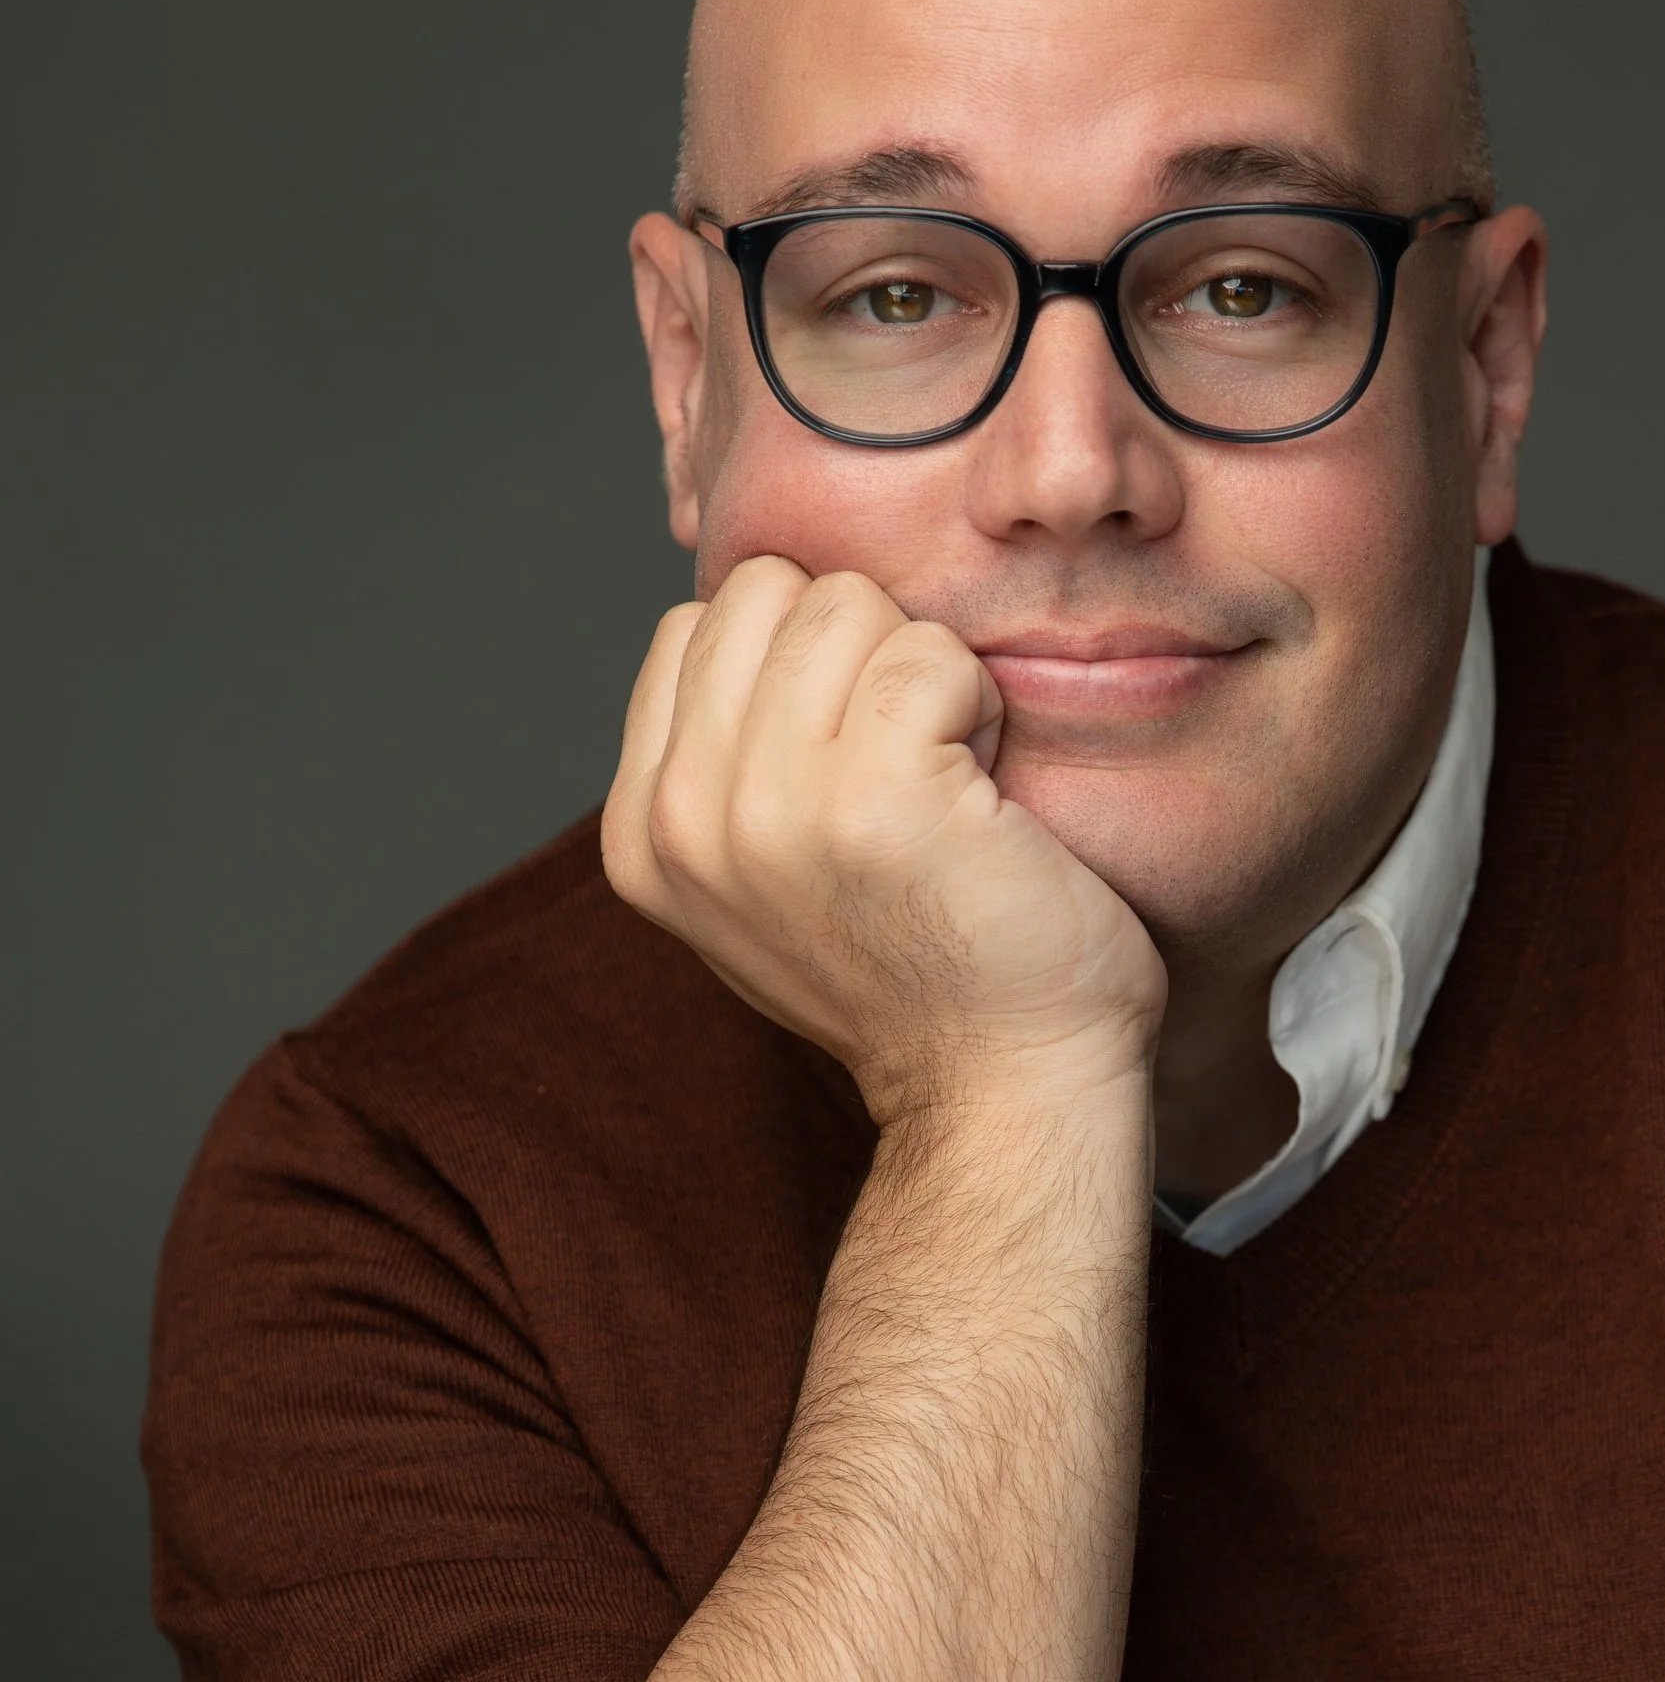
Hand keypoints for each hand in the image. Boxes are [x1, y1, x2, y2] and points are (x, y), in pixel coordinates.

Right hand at [603, 561, 1166, 1124]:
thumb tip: (730, 619)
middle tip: (907, 769)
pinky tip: (982, 795)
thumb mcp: (764, 878)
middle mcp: (683, 820)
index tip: (848, 772)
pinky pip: (928, 653)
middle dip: (856, 651)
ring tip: (944, 784)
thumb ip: (720, 761)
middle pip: (767, 593)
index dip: (800, 666)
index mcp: (642, 835)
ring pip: (844, 604)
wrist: (1005, 1088)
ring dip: (922, 675)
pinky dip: (977, 701)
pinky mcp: (871, 797)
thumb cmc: (923, 970)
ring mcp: (768, 808)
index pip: (694, 626)